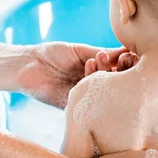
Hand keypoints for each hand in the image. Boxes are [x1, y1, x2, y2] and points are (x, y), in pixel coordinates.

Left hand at [19, 42, 137, 107]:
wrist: (27, 64)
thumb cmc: (53, 54)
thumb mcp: (80, 51)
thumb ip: (104, 53)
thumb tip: (127, 49)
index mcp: (97, 72)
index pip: (118, 70)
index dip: (126, 64)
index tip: (130, 55)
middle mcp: (93, 86)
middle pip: (114, 83)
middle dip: (120, 72)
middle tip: (123, 60)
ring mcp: (84, 97)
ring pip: (102, 92)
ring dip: (103, 76)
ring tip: (97, 60)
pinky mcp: (72, 107)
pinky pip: (87, 105)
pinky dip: (91, 94)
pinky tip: (92, 83)